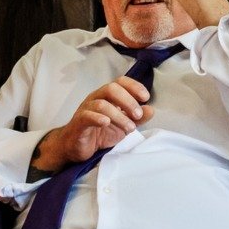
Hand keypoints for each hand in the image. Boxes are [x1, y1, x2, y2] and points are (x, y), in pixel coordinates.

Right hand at [35, 77, 151, 172]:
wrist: (78, 147)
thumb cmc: (101, 132)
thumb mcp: (124, 125)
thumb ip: (138, 118)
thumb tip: (151, 109)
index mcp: (108, 96)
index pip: (120, 82)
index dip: (134, 86)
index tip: (146, 97)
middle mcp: (96, 98)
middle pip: (111, 89)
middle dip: (128, 101)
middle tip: (138, 115)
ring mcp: (85, 109)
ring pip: (101, 104)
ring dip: (119, 116)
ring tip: (129, 128)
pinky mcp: (78, 123)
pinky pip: (86, 116)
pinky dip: (98, 118)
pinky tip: (106, 123)